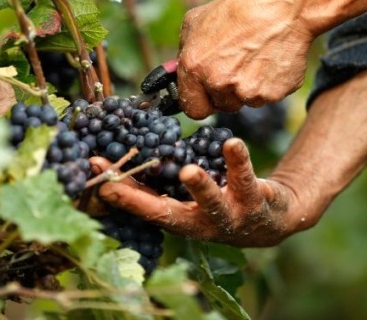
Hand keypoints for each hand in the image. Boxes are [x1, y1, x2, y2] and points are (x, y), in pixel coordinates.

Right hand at [90, 138, 301, 246]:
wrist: (271, 220)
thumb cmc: (217, 203)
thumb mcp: (187, 198)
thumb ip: (159, 184)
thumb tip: (119, 158)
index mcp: (181, 220)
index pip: (144, 207)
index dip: (119, 192)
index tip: (95, 171)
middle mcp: (202, 224)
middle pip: (172, 215)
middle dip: (144, 202)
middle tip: (118, 184)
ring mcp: (231, 216)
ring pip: (213, 203)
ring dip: (199, 187)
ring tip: (188, 170)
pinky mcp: (257, 201)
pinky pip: (248, 179)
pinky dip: (239, 161)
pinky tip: (232, 142)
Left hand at [177, 0, 313, 118]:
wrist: (284, 7)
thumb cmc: (239, 10)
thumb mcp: (196, 21)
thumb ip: (183, 51)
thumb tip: (176, 71)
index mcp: (195, 68)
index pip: (192, 109)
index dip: (199, 102)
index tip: (205, 96)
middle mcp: (219, 83)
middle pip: (220, 106)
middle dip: (225, 92)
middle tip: (236, 65)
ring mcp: (247, 91)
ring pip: (244, 102)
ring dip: (246, 88)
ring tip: (254, 59)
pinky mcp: (272, 94)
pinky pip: (266, 97)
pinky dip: (267, 84)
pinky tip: (269, 61)